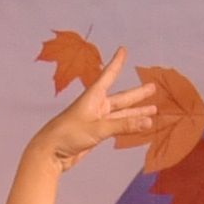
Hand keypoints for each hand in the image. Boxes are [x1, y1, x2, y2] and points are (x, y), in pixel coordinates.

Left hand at [24, 51, 186, 169]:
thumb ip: (124, 125)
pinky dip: (129, 126)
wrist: (50, 153)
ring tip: (154, 109)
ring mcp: (97, 120)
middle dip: (138, 94)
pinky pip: (118, 127)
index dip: (117, 63)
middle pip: (122, 98)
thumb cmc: (68, 134)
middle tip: (153, 87)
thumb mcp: (98, 128)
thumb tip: (148, 121)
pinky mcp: (96, 134)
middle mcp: (96, 106)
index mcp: (93, 97)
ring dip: (137, 112)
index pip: (109, 75)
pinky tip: (140, 126)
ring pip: (122, 114)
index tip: (123, 49)